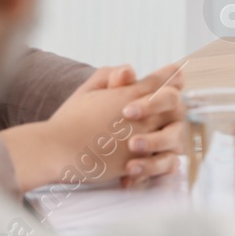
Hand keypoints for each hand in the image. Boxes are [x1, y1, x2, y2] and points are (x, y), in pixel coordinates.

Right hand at [0, 61, 185, 191]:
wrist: (56, 150)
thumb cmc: (69, 119)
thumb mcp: (86, 90)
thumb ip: (108, 76)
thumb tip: (129, 71)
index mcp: (129, 95)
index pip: (161, 81)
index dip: (171, 76)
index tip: (178, 72)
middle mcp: (141, 116)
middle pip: (174, 105)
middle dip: (176, 102)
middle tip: (177, 102)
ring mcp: (140, 140)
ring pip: (172, 134)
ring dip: (170, 131)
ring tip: (167, 131)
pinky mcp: (135, 163)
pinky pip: (159, 161)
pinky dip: (161, 158)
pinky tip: (159, 157)